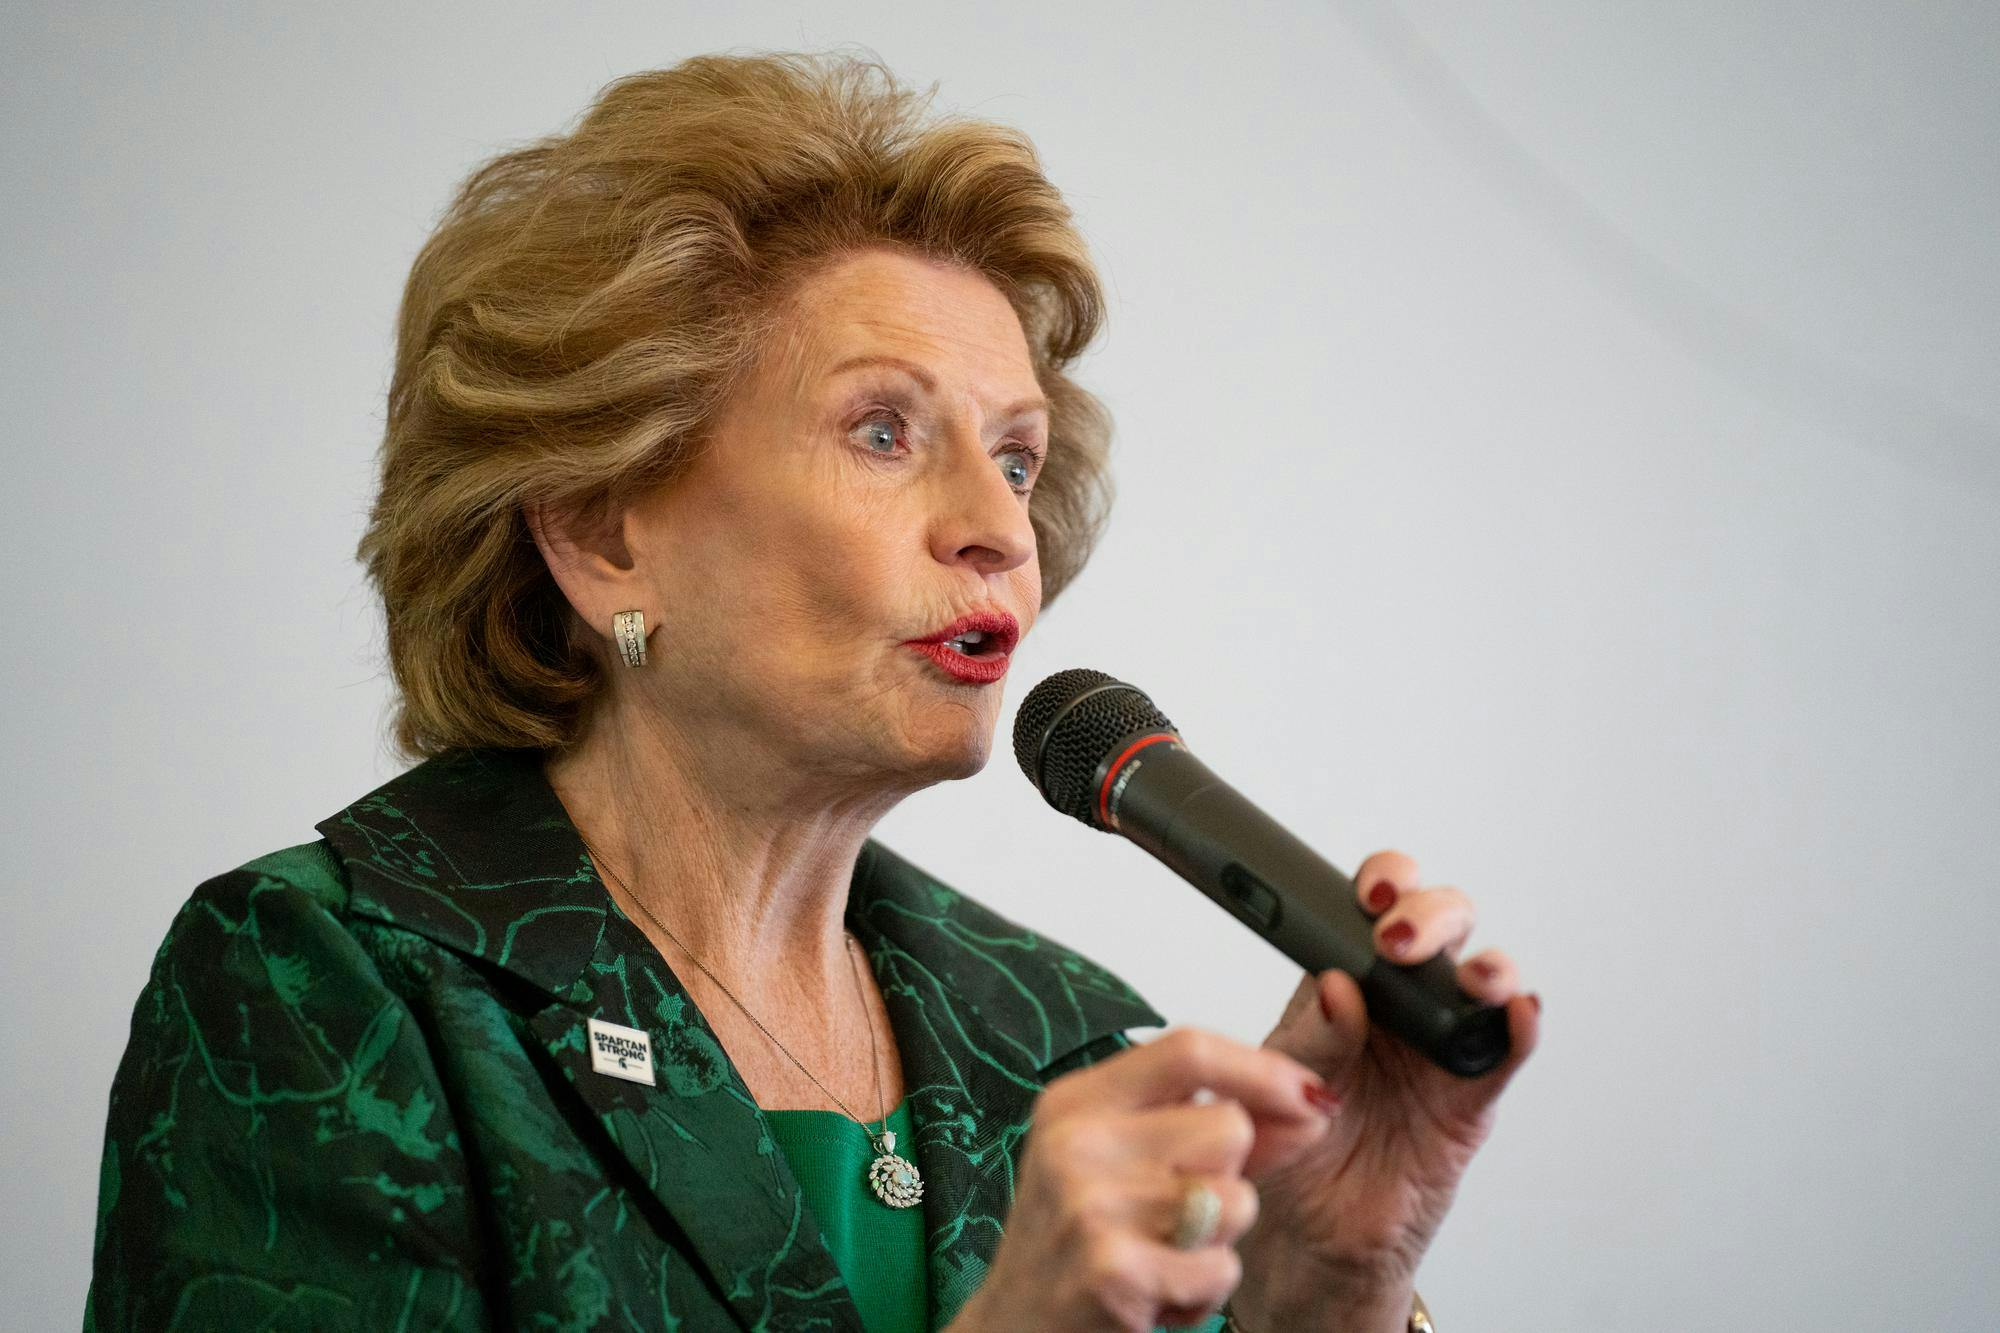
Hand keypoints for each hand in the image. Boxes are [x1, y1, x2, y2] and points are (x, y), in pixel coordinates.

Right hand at [952, 1028, 1339, 1332]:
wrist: (1015, 1326)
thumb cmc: (1074, 1241)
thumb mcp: (1119, 1162)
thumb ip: (1207, 1127)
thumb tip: (1311, 1103)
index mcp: (1076, 1102)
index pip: (1189, 1050)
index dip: (1263, 1068)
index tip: (1308, 1093)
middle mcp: (1077, 1143)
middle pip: (1228, 1127)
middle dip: (1230, 1176)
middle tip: (1174, 1214)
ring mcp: (1091, 1206)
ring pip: (1235, 1200)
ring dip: (1219, 1241)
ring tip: (1163, 1255)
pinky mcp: (1114, 1271)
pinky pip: (1221, 1268)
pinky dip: (1205, 1291)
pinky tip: (1158, 1294)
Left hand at [1233, 850, 1542, 1327]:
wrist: (1310, 1232)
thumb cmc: (1290, 1143)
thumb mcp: (1278, 1082)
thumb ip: (1309, 1037)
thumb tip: (1338, 987)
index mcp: (1346, 979)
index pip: (1373, 909)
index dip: (1382, 883)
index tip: (1371, 892)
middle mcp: (1401, 1001)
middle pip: (1440, 926)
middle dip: (1430, 916)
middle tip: (1397, 944)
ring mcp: (1441, 1046)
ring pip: (1485, 981)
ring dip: (1488, 967)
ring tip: (1472, 978)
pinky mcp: (1470, 1098)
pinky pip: (1504, 1056)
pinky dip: (1519, 1030)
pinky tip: (1518, 1015)